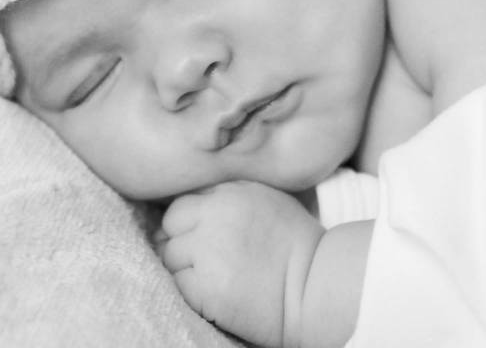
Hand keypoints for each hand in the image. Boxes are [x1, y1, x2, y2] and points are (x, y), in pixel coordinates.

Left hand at [157, 181, 323, 346]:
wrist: (316, 288)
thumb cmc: (295, 244)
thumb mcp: (265, 199)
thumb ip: (226, 193)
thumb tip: (191, 202)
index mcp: (229, 196)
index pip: (180, 205)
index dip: (185, 222)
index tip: (196, 236)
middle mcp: (215, 220)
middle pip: (169, 229)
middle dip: (180, 243)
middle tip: (203, 259)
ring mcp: (208, 255)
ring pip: (170, 258)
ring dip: (186, 269)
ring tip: (215, 276)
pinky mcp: (206, 289)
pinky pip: (180, 286)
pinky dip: (193, 291)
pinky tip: (218, 292)